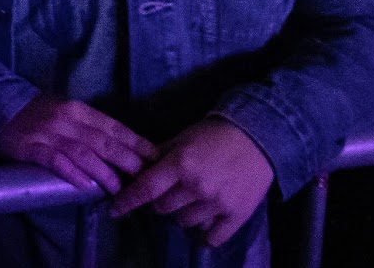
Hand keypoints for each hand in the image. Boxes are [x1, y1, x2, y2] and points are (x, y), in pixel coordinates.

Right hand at [0, 95, 155, 195]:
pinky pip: (55, 160)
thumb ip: (91, 129)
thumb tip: (122, 149)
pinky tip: (84, 185)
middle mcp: (67, 119)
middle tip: (144, 176)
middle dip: (126, 159)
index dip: (136, 142)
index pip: (113, 127)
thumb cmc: (40, 114)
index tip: (155, 156)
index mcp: (79, 110)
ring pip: (83, 153)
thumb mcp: (68, 114)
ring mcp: (49, 133)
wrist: (0, 106)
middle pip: (103, 141)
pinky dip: (71, 172)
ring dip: (103, 172)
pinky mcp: (32, 147)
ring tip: (117, 189)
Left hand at [112, 117, 276, 245]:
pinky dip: (203, 234)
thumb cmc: (215, 135)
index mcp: (180, 164)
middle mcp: (196, 186)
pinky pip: (211, 238)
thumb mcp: (183, 138)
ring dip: (182, 215)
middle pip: (163, 209)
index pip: (146, 189)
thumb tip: (134, 168)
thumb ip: (159, 155)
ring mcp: (217, 204)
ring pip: (184, 223)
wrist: (258, 137)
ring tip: (191, 202)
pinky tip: (204, 223)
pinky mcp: (236, 216)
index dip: (127, 201)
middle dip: (161, 202)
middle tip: (170, 193)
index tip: (114, 210)